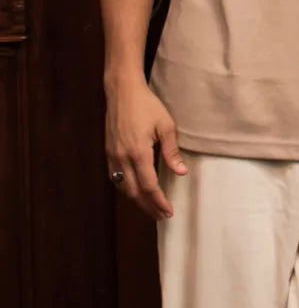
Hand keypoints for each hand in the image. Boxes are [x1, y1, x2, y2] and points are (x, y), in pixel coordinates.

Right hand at [105, 78, 186, 219]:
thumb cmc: (147, 105)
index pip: (149, 186)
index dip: (159, 202)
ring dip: (136, 200)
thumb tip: (181, 173)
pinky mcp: (108, 152)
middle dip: (148, 207)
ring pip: (122, 187)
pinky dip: (125, 188)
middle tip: (162, 216)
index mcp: (138, 153)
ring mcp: (112, 156)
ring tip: (151, 207)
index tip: (168, 212)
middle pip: (134, 192)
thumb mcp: (165, 125)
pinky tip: (134, 190)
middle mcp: (122, 158)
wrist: (122, 91)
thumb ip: (171, 151)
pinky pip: (115, 178)